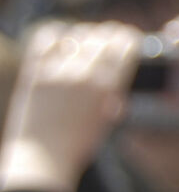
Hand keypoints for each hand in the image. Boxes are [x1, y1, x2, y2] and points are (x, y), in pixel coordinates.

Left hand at [0, 22, 144, 191]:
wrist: (42, 157)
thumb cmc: (79, 143)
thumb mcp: (108, 116)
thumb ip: (114, 90)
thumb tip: (117, 66)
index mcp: (108, 88)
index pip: (125, 47)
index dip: (130, 39)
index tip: (129, 38)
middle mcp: (84, 75)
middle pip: (104, 36)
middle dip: (111, 34)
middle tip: (111, 37)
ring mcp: (58, 72)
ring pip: (79, 34)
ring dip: (87, 35)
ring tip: (87, 41)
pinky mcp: (35, 72)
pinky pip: (48, 39)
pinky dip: (58, 36)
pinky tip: (63, 42)